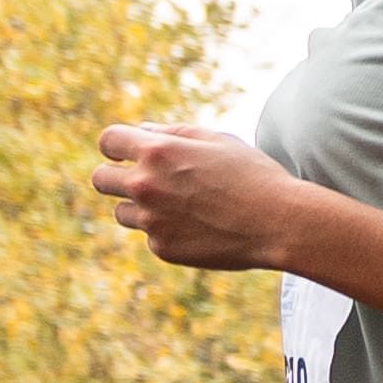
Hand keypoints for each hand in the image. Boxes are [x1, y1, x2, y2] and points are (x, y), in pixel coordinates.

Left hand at [95, 122, 308, 272]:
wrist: (281, 223)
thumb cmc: (254, 175)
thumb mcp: (218, 140)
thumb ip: (174, 133)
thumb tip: (143, 132)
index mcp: (156, 152)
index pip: (108, 141)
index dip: (117, 145)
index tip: (129, 152)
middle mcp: (145, 186)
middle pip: (101, 179)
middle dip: (117, 176)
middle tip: (145, 181)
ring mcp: (152, 221)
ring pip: (122, 213)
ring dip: (141, 208)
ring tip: (182, 207)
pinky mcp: (163, 249)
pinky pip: (152, 238)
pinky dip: (169, 232)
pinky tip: (202, 229)